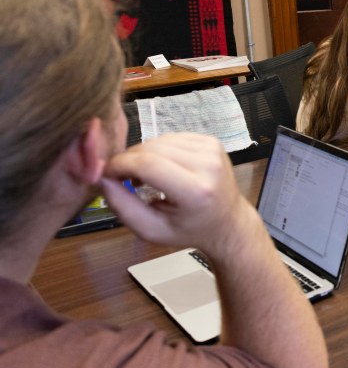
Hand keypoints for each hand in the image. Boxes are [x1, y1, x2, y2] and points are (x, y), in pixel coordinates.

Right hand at [100, 133, 260, 252]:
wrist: (227, 221)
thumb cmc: (189, 229)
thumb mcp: (152, 230)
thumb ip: (122, 206)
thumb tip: (100, 176)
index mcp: (196, 191)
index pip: (148, 164)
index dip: (119, 165)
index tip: (106, 174)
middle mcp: (208, 165)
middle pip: (151, 149)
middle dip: (129, 160)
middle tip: (122, 178)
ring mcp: (212, 150)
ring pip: (160, 140)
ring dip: (143, 154)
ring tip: (144, 177)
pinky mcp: (211, 141)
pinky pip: (172, 137)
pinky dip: (159, 149)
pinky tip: (161, 167)